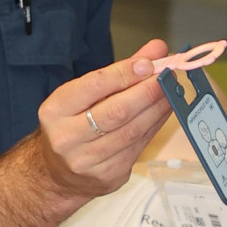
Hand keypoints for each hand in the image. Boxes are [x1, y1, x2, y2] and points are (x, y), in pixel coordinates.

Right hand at [36, 38, 173, 200]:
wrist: (58, 174)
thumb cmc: (72, 126)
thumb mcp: (82, 95)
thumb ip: (118, 72)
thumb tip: (155, 51)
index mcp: (55, 110)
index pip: (95, 86)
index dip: (126, 73)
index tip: (149, 63)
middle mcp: (67, 137)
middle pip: (117, 111)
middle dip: (147, 91)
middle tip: (168, 76)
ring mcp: (87, 160)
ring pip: (132, 131)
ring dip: (157, 108)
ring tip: (171, 92)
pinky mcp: (108, 175)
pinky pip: (138, 146)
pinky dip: (155, 126)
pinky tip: (163, 112)